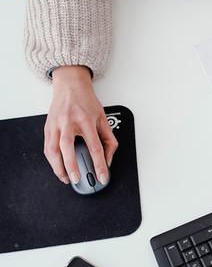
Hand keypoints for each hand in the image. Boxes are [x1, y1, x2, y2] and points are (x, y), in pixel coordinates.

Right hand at [44, 66, 117, 184]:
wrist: (70, 86)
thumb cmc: (87, 102)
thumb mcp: (103, 118)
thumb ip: (109, 139)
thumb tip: (108, 159)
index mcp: (86, 120)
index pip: (95, 147)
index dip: (100, 164)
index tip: (103, 176)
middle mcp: (69, 122)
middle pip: (69, 148)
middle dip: (72, 167)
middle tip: (77, 179)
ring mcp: (56, 125)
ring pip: (53, 150)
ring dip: (58, 167)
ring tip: (66, 178)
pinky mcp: (47, 127)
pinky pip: (47, 147)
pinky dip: (51, 160)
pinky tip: (57, 167)